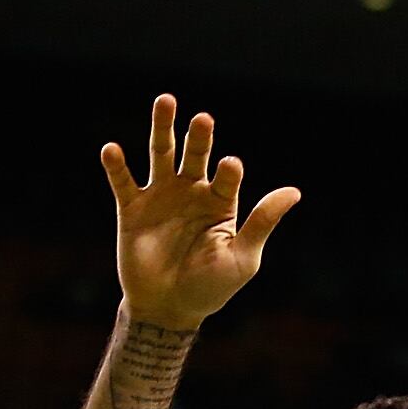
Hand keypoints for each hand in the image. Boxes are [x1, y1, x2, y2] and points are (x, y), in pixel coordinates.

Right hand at [101, 95, 302, 330]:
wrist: (168, 308)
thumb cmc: (211, 288)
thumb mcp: (242, 258)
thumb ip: (262, 222)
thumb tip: (295, 191)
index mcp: (222, 202)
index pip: (227, 177)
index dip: (229, 171)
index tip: (231, 165)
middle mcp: (192, 191)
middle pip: (196, 154)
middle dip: (200, 136)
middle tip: (204, 119)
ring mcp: (161, 196)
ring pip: (162, 153)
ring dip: (163, 128)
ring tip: (166, 101)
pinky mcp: (132, 208)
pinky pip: (124, 181)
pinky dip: (116, 165)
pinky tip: (112, 149)